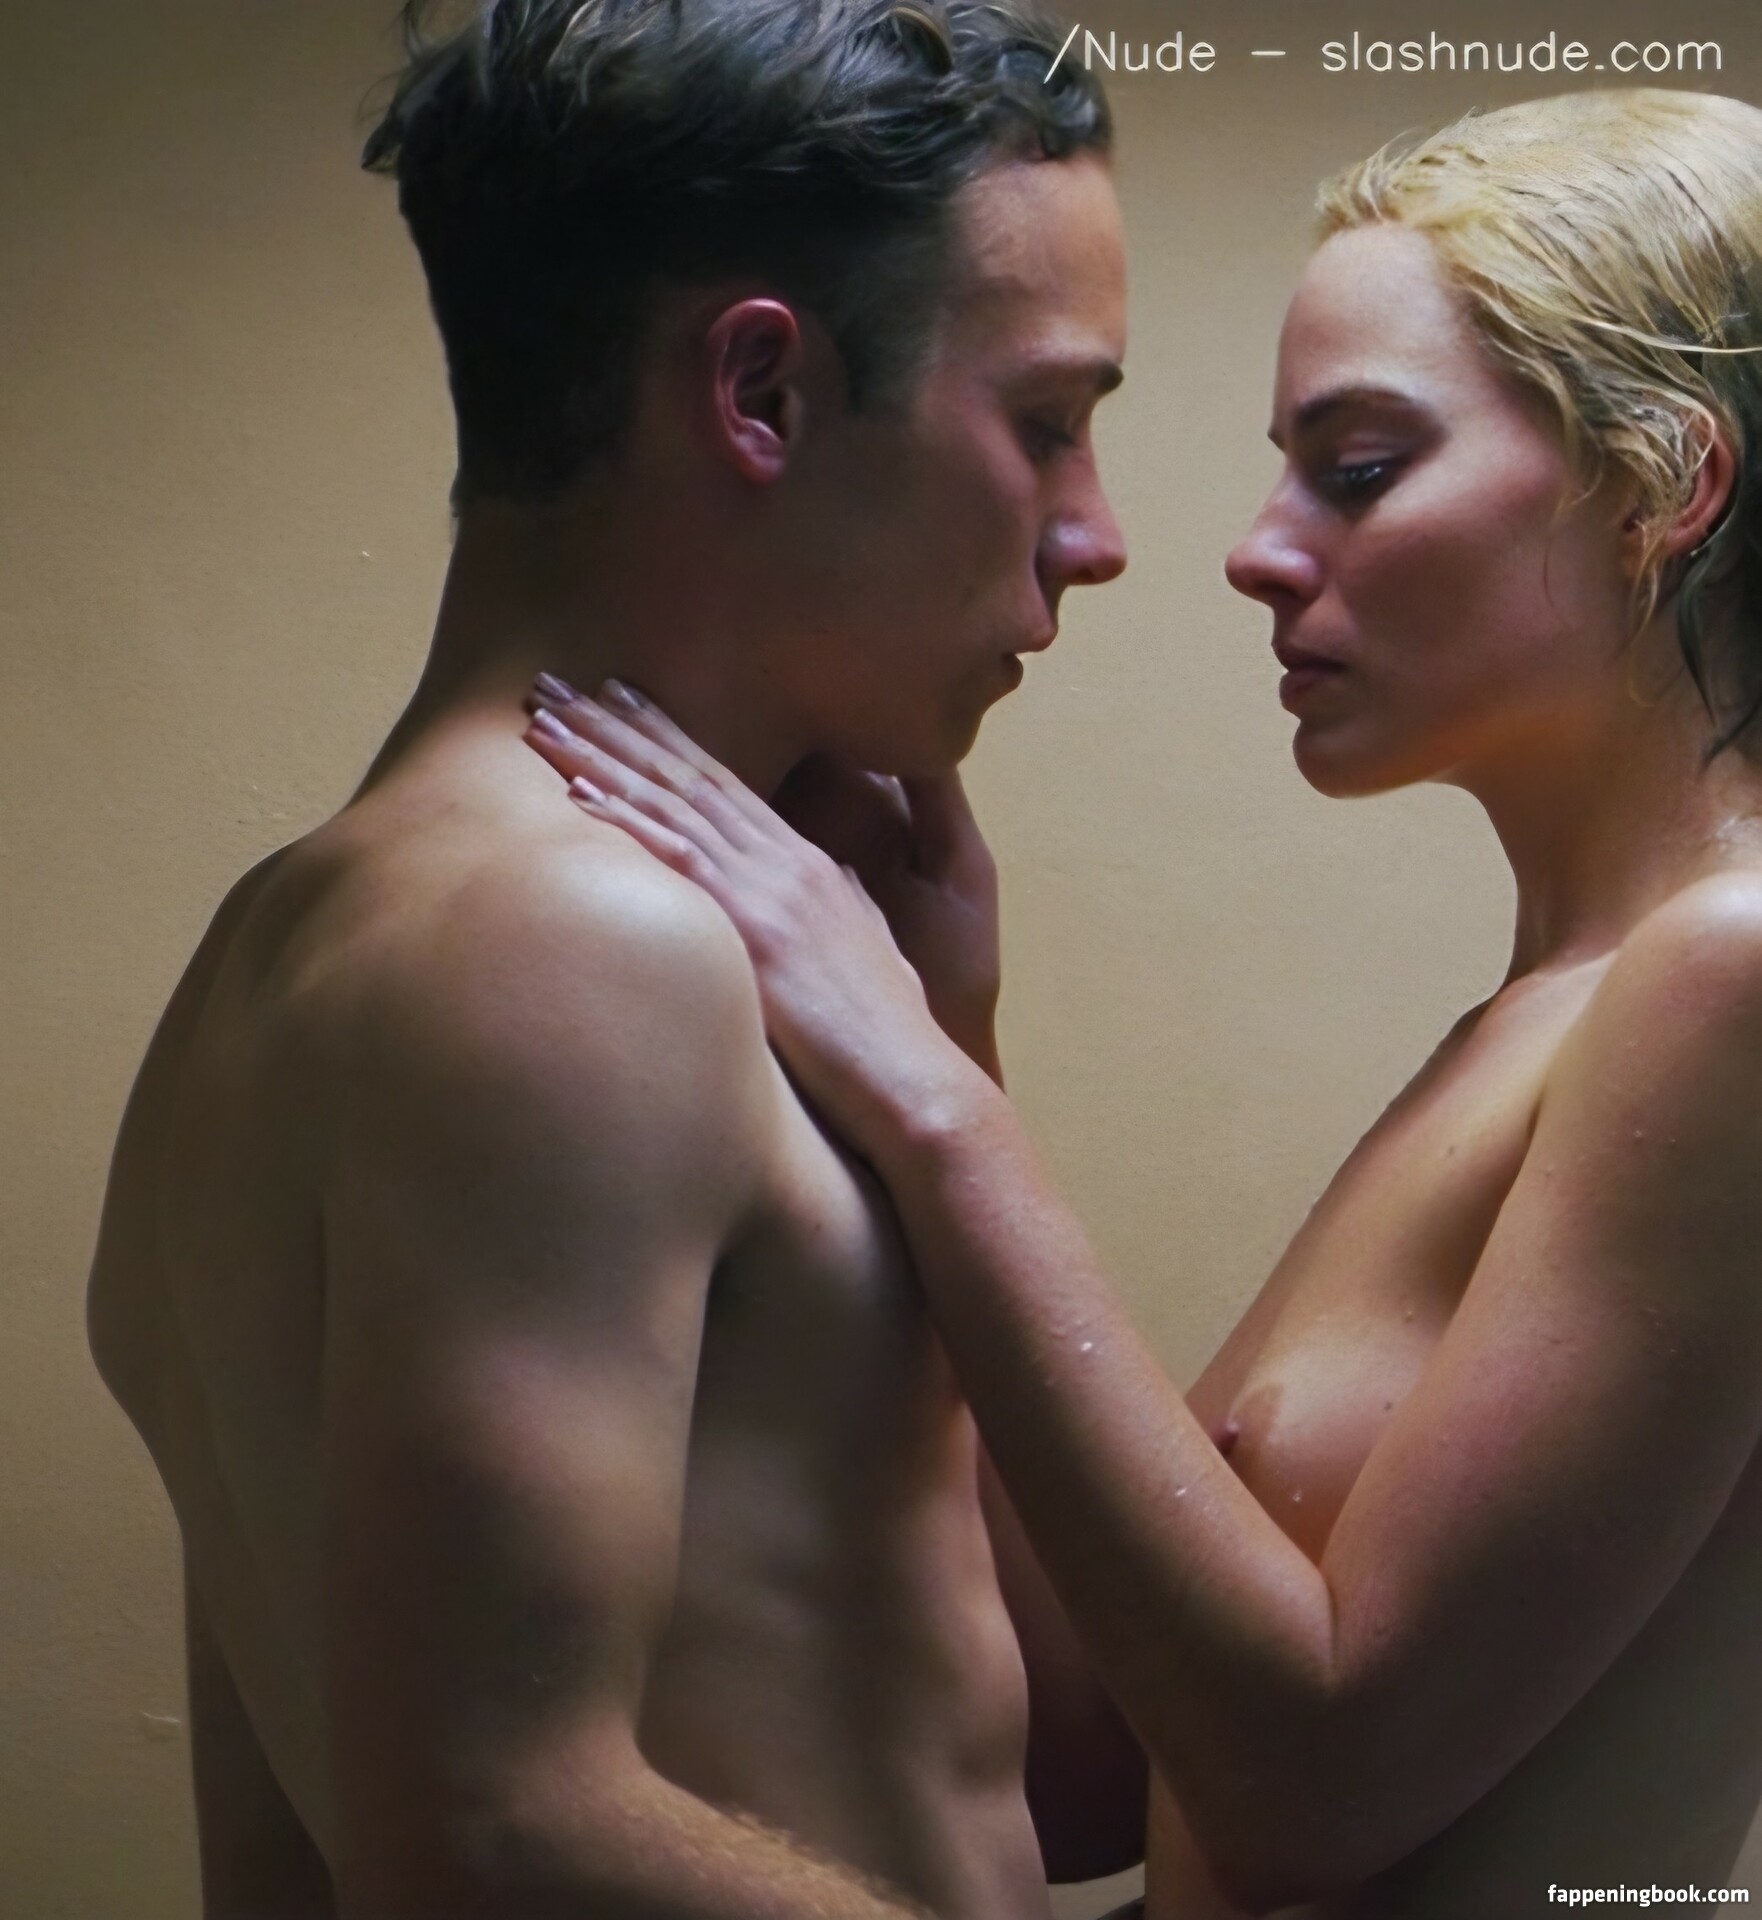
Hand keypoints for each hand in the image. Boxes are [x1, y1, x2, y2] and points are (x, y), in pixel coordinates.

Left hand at [521, 678, 988, 1153]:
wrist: (910, 1074)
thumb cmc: (886, 1028)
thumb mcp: (868, 948)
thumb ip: (844, 904)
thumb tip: (830, 880)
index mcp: (806, 866)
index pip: (723, 784)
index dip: (666, 736)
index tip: (618, 697)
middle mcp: (784, 863)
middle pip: (686, 776)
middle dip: (617, 724)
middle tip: (555, 683)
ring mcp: (769, 891)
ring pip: (671, 803)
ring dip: (601, 755)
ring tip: (545, 718)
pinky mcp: (755, 931)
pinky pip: (677, 861)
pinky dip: (626, 821)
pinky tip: (578, 793)